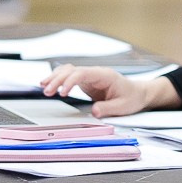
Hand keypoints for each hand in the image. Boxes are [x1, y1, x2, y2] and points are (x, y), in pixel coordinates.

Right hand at [41, 65, 173, 117]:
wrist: (138, 93)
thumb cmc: (132, 98)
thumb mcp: (123, 107)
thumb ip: (108, 108)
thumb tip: (94, 112)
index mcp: (104, 76)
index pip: (82, 73)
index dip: (70, 81)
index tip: (62, 93)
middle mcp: (95, 73)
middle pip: (72, 70)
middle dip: (58, 79)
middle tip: (47, 91)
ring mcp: (90, 76)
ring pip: (69, 71)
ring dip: (55, 77)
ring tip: (43, 86)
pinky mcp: (87, 81)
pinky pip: (70, 76)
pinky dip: (59, 79)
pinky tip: (49, 84)